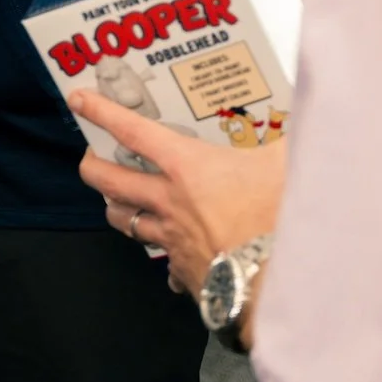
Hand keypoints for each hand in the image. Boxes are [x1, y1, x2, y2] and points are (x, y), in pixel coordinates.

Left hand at [73, 88, 287, 298]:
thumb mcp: (285, 164)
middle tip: (89, 156)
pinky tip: (172, 254)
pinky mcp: (182, 270)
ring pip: (124, 220)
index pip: (132, 132)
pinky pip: (163, 261)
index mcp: (186, 166)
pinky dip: (164, 255)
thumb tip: (302, 116)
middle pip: (109, 181)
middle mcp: (168, 201)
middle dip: (91, 165)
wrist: (273, 283)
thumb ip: (285, 137)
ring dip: (116, 207)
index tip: (79, 98)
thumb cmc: (275, 218)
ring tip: (117, 198)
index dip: (102, 111)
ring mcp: (171, 238)